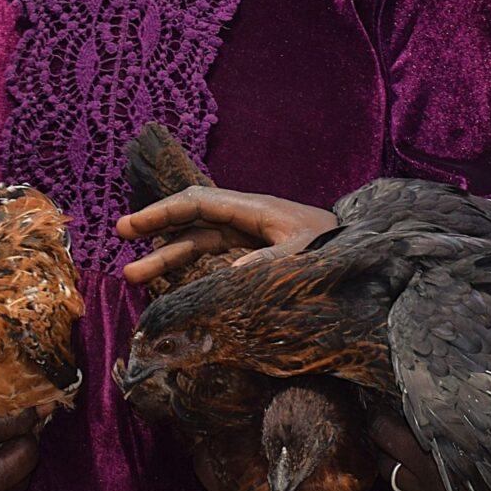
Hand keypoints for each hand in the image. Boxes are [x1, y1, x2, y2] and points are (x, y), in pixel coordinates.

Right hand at [116, 188, 335, 288]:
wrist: (371, 258)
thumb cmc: (339, 252)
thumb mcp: (305, 257)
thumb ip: (268, 264)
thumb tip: (229, 275)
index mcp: (257, 210)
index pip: (199, 204)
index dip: (162, 213)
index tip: (129, 226)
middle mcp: (250, 221)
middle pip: (193, 221)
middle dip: (157, 230)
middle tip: (120, 237)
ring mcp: (253, 240)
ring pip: (200, 244)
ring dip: (169, 257)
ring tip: (134, 276)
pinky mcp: (259, 259)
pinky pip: (216, 260)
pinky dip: (192, 271)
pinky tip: (173, 286)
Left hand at [369, 413, 490, 490]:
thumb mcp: (478, 427)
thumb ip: (448, 415)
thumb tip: (425, 396)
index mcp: (432, 454)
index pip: (386, 433)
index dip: (378, 419)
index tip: (378, 408)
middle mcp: (426, 483)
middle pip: (386, 460)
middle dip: (381, 443)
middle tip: (386, 429)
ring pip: (393, 485)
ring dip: (389, 469)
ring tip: (392, 455)